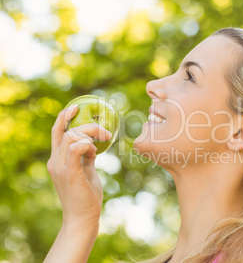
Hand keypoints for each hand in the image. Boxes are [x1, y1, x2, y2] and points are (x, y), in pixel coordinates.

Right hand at [47, 104, 111, 225]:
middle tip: (104, 128)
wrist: (83, 216)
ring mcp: (60, 167)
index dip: (64, 117)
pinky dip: (86, 144)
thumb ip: (86, 157)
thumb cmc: (86, 194)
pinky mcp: (70, 173)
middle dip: (83, 122)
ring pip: (70, 137)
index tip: (76, 107)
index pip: (57, 132)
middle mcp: (55, 161)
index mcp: (57, 159)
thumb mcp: (86, 171)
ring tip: (106, 138)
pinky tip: (96, 150)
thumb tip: (93, 145)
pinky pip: (75, 149)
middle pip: (64, 131)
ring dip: (91, 133)